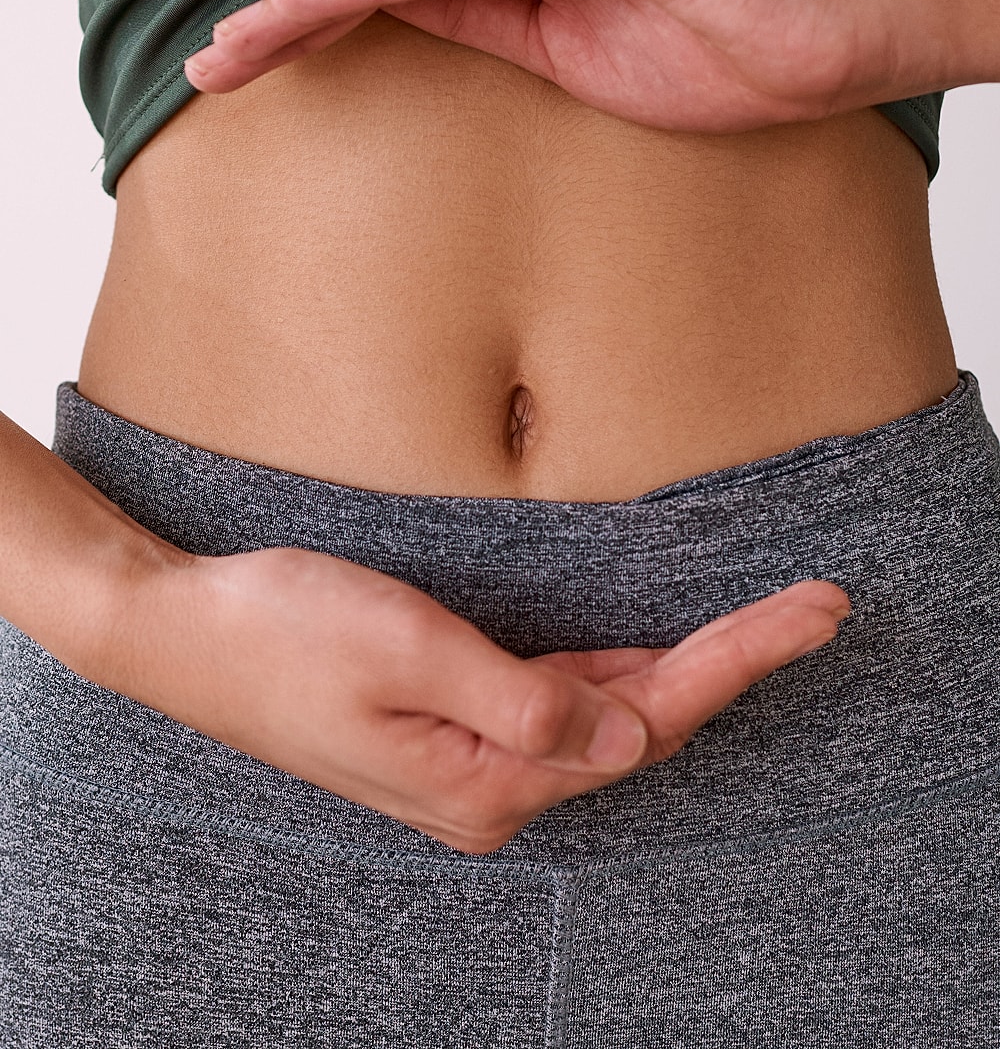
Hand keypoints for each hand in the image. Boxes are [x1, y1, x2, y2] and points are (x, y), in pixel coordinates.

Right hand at [113, 544, 848, 853]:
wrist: (184, 632)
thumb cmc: (284, 631)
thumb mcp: (408, 650)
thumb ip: (526, 698)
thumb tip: (632, 733)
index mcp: (486, 781)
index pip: (647, 721)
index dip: (738, 662)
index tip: (811, 613)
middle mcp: (489, 787)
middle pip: (641, 725)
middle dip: (731, 663)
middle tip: (812, 606)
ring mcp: (469, 761)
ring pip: (606, 717)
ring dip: (684, 670)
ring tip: (763, 626)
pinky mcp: (450, 726)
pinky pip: (560, 705)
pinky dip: (619, 674)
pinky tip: (653, 654)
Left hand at [185, 0, 891, 131]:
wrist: (821, 42)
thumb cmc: (708, 49)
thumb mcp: (559, 49)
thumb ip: (478, 17)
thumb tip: (390, 11)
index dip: (318, 6)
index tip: (253, 60)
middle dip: (290, 2)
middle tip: (216, 61)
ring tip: (242, 47)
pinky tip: (319, 16)